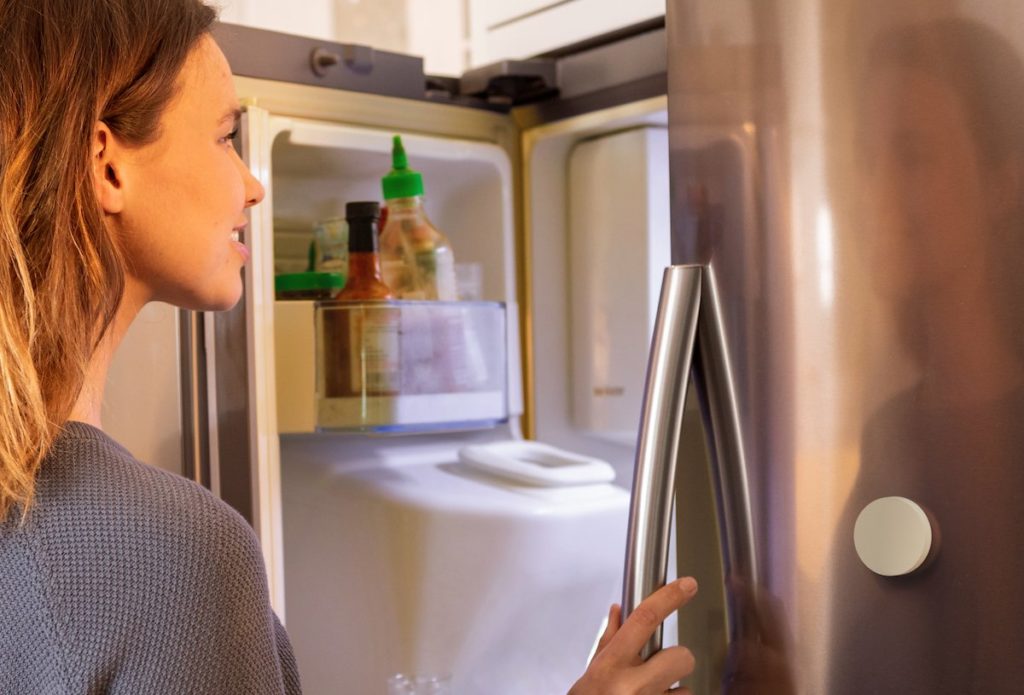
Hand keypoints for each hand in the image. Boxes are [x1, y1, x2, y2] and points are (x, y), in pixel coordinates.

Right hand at [568, 577, 697, 694]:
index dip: (669, 598)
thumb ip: (609, 643)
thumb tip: (619, 612)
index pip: (644, 620)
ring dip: (673, 693)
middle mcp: (632, 686)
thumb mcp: (591, 674)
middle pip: (681, 657)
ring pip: (686, 689)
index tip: (686, 585)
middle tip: (660, 671)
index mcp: (611, 666)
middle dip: (675, 662)